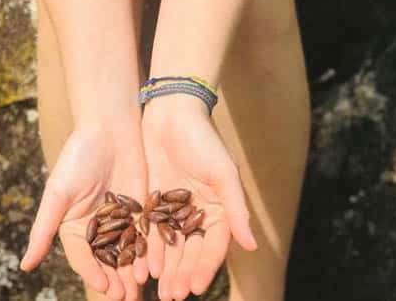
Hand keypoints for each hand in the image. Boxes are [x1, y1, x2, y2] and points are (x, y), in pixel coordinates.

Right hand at [20, 116, 149, 299]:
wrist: (109, 127)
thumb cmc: (78, 156)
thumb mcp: (59, 192)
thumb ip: (44, 229)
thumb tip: (24, 266)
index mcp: (74, 226)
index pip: (83, 257)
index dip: (93, 273)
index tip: (104, 288)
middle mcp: (98, 227)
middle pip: (107, 260)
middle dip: (116, 280)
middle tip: (126, 298)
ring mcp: (121, 218)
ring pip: (128, 251)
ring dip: (134, 271)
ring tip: (141, 288)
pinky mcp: (141, 208)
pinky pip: (146, 233)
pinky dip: (151, 249)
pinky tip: (157, 263)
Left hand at [141, 99, 256, 300]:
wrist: (172, 112)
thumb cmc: (203, 140)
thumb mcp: (223, 173)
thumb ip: (236, 208)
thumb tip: (252, 244)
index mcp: (219, 207)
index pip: (214, 245)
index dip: (205, 267)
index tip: (196, 288)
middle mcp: (198, 212)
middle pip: (191, 250)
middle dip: (183, 274)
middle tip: (174, 296)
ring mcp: (174, 207)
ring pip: (171, 245)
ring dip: (167, 268)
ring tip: (161, 290)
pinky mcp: (154, 200)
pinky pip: (151, 229)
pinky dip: (149, 249)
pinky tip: (143, 267)